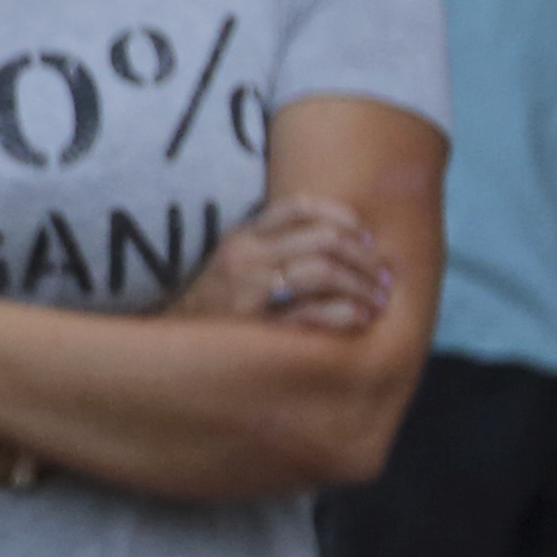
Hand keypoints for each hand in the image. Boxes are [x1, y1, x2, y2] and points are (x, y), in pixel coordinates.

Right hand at [179, 195, 395, 334]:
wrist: (172, 349)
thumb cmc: (213, 309)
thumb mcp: (234, 265)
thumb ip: (271, 247)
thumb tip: (334, 238)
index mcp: (243, 237)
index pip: (301, 207)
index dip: (343, 217)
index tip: (366, 238)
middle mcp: (246, 257)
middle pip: (324, 239)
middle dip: (365, 257)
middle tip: (383, 278)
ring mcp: (250, 291)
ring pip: (325, 271)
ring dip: (362, 285)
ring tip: (378, 301)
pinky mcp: (258, 326)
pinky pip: (315, 311)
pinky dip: (346, 313)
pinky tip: (359, 319)